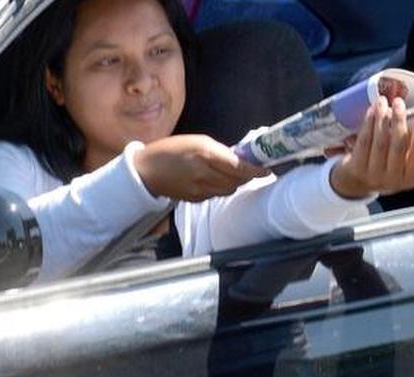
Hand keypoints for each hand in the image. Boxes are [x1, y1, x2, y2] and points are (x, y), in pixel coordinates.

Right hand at [134, 135, 268, 201]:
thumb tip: (240, 159)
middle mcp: (204, 173)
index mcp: (205, 153)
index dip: (255, 170)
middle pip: (237, 181)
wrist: (147, 170)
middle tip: (249, 169)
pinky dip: (219, 188)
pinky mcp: (195, 199)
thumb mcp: (197, 141)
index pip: (238, 166)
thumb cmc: (172, 150)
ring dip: (233, 182)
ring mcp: (199, 189)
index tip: (267, 169)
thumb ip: (219, 151)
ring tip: (228, 173)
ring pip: (228, 190)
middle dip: (246, 176)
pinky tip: (211, 180)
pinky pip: (215, 195)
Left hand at [329, 96, 413, 198]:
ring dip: (382, 118)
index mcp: (408, 180)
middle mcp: (391, 181)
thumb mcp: (407, 169)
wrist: (357, 184)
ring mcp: (372, 175)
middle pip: (398, 147)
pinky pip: (364, 141)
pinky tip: (372, 110)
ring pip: (380, 142)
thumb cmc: (388, 170)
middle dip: (399, 121)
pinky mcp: (356, 168)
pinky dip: (368, 123)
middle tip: (399, 102)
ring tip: (383, 101)